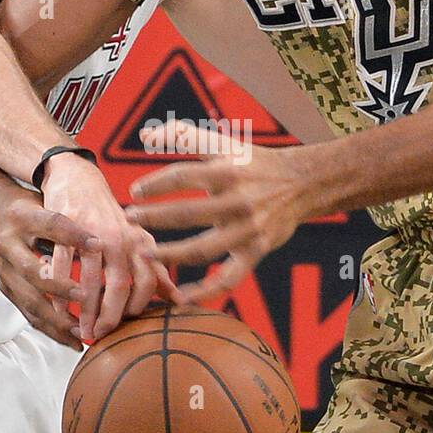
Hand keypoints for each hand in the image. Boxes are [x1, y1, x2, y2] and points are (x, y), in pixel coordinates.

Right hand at [0, 186, 97, 349]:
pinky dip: (51, 329)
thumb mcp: (49, 202)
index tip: (98, 243)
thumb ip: (72, 220)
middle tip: (85, 296)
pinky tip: (72, 340)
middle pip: (31, 271)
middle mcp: (7, 244)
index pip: (51, 225)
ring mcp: (3, 269)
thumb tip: (104, 240)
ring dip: (56, 318)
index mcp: (22, 218)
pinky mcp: (6, 287)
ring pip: (29, 299)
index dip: (73, 234)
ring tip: (82, 330)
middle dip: (58, 287)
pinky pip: (28, 313)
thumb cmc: (32, 208)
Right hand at [39, 153, 180, 341]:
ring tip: (80, 329)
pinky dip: (59, 288)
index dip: (139, 307)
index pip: (148, 282)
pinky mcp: (67, 228)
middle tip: (99, 336)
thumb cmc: (111, 219)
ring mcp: (94, 232)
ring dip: (85, 308)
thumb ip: (157, 272)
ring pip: (90, 278)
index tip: (126, 327)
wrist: (80, 180)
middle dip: (110, 315)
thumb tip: (181, 302)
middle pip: (120, 284)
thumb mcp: (139, 241)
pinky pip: (63, 264)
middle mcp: (121, 238)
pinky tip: (57, 306)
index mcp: (141, 243)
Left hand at [125, 122, 315, 303]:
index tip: (135, 191)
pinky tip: (181, 298)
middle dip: (154, 218)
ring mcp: (248, 229)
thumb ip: (183, 136)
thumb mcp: (224, 144)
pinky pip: (229, 278)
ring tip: (145, 254)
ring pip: (203, 249)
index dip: (155, 184)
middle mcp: (238, 201)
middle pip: (188, 213)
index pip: (182, 176)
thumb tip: (145, 134)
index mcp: (228, 171)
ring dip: (171, 254)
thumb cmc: (254, 162)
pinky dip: (206, 291)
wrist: (302, 183)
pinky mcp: (256, 251)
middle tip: (129, 220)